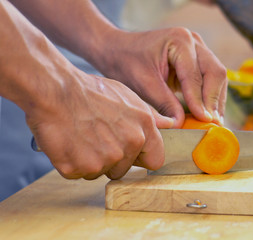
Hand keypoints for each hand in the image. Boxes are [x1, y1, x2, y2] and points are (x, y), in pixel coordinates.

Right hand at [26, 72, 172, 179]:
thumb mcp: (128, 96)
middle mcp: (129, 145)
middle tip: (95, 138)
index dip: (141, 159)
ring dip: (90, 161)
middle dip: (111, 159)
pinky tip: (68, 143)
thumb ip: (150, 116)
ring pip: (100, 172)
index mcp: (144, 128)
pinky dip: (71, 163)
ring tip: (80, 137)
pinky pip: (77, 174)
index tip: (131, 156)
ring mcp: (104, 158)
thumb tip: (169, 124)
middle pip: (123, 169)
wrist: (55, 89)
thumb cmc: (90, 91)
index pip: (155, 160)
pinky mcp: (79, 167)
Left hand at [90, 27, 227, 127]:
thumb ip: (164, 102)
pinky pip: (211, 78)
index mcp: (179, 40)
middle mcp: (193, 40)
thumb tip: (183, 123)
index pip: (195, 75)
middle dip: (213, 100)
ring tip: (214, 122)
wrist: (117, 49)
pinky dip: (210, 96)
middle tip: (213, 124)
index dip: (200, 100)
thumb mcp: (143, 84)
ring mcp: (198, 48)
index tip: (205, 121)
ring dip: (216, 100)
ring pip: (217, 76)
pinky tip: (208, 114)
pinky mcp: (198, 59)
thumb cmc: (126, 62)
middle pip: (215, 72)